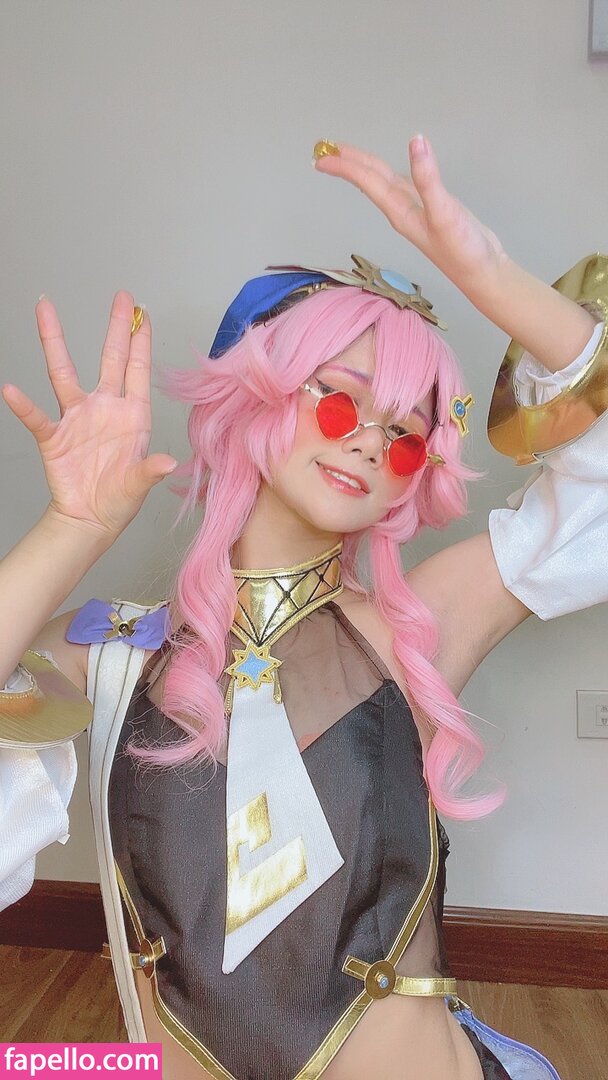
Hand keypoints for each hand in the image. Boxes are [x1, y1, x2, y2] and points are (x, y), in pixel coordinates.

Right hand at [2, 292, 177, 540]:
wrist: (91, 520)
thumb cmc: (120, 500)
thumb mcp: (140, 485)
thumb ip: (150, 471)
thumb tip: (168, 464)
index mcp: (131, 416)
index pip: (138, 371)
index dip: (141, 342)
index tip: (144, 313)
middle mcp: (104, 409)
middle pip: (109, 359)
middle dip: (116, 327)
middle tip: (122, 296)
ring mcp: (77, 419)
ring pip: (63, 373)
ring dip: (55, 342)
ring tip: (45, 310)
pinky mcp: (54, 438)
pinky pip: (37, 418)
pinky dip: (24, 406)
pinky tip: (12, 391)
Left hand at [314, 135, 505, 292]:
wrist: (482, 273)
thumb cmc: (462, 250)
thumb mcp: (445, 213)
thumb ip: (429, 179)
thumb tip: (417, 143)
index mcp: (400, 211)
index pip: (367, 181)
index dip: (345, 166)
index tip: (321, 155)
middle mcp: (402, 210)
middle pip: (370, 180)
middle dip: (348, 163)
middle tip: (325, 148)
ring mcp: (417, 210)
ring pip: (384, 182)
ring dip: (365, 168)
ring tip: (348, 156)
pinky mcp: (432, 209)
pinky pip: (403, 185)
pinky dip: (392, 173)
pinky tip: (391, 170)